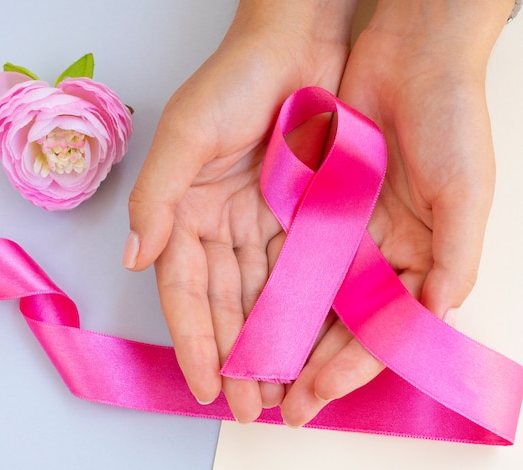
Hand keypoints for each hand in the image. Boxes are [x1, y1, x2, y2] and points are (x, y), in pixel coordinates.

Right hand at [124, 0, 357, 421]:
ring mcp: (258, 224)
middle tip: (245, 406)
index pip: (184, 289)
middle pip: (223, 303)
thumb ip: (156, 198)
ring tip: (275, 390)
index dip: (193, 339)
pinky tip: (306, 343)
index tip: (205, 386)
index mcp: (183, 212)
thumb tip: (136, 260)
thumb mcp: (185, 135)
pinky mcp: (297, 217)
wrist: (297, 44)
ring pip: (260, 296)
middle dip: (232, 356)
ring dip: (265, 342)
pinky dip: (298, 308)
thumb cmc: (234, 80)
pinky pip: (295, 271)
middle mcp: (217, 225)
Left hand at [281, 0, 511, 426]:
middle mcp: (377, 253)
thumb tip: (431, 319)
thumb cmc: (451, 117)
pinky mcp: (314, 205)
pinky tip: (245, 311)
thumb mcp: (465, 191)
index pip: (378, 331)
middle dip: (305, 366)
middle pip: (337, 323)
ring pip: (307, 295)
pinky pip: (287, 251)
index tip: (311, 401)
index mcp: (417, 261)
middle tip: (271, 405)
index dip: (346, 370)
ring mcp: (343, 230)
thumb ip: (454, 259)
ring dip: (282, 334)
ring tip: (250, 372)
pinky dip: (269, 283)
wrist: (411, 53)